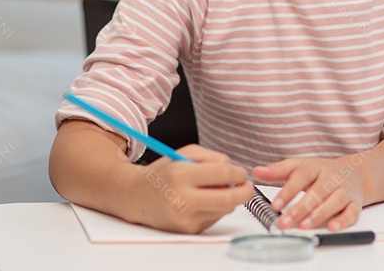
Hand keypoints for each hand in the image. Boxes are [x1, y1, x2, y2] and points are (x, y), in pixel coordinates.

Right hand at [131, 145, 253, 233]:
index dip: (238, 173)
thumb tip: (234, 172)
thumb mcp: (184, 153)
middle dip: (245, 192)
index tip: (241, 173)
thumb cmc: (163, 173)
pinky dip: (215, 208)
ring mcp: (185, 218)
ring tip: (214, 190)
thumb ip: (212, 158)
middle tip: (247, 186)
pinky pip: (214, 218)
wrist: (137, 197)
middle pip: (228, 199)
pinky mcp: (188, 230)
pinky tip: (201, 201)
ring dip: (228, 199)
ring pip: (224, 209)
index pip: (222, 174)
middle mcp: (182, 199)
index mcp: (181, 175)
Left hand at [252, 156, 366, 231]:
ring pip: (334, 201)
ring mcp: (344, 190)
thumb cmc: (321, 172)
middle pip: (317, 192)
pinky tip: (332, 227)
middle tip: (285, 222)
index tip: (275, 205)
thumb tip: (256, 171)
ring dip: (319, 214)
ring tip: (304, 226)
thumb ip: (278, 170)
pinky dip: (343, 220)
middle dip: (300, 208)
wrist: (355, 172)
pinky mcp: (355, 203)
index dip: (288, 191)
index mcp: (315, 167)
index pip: (301, 176)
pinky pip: (352, 212)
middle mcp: (331, 177)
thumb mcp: (298, 166)